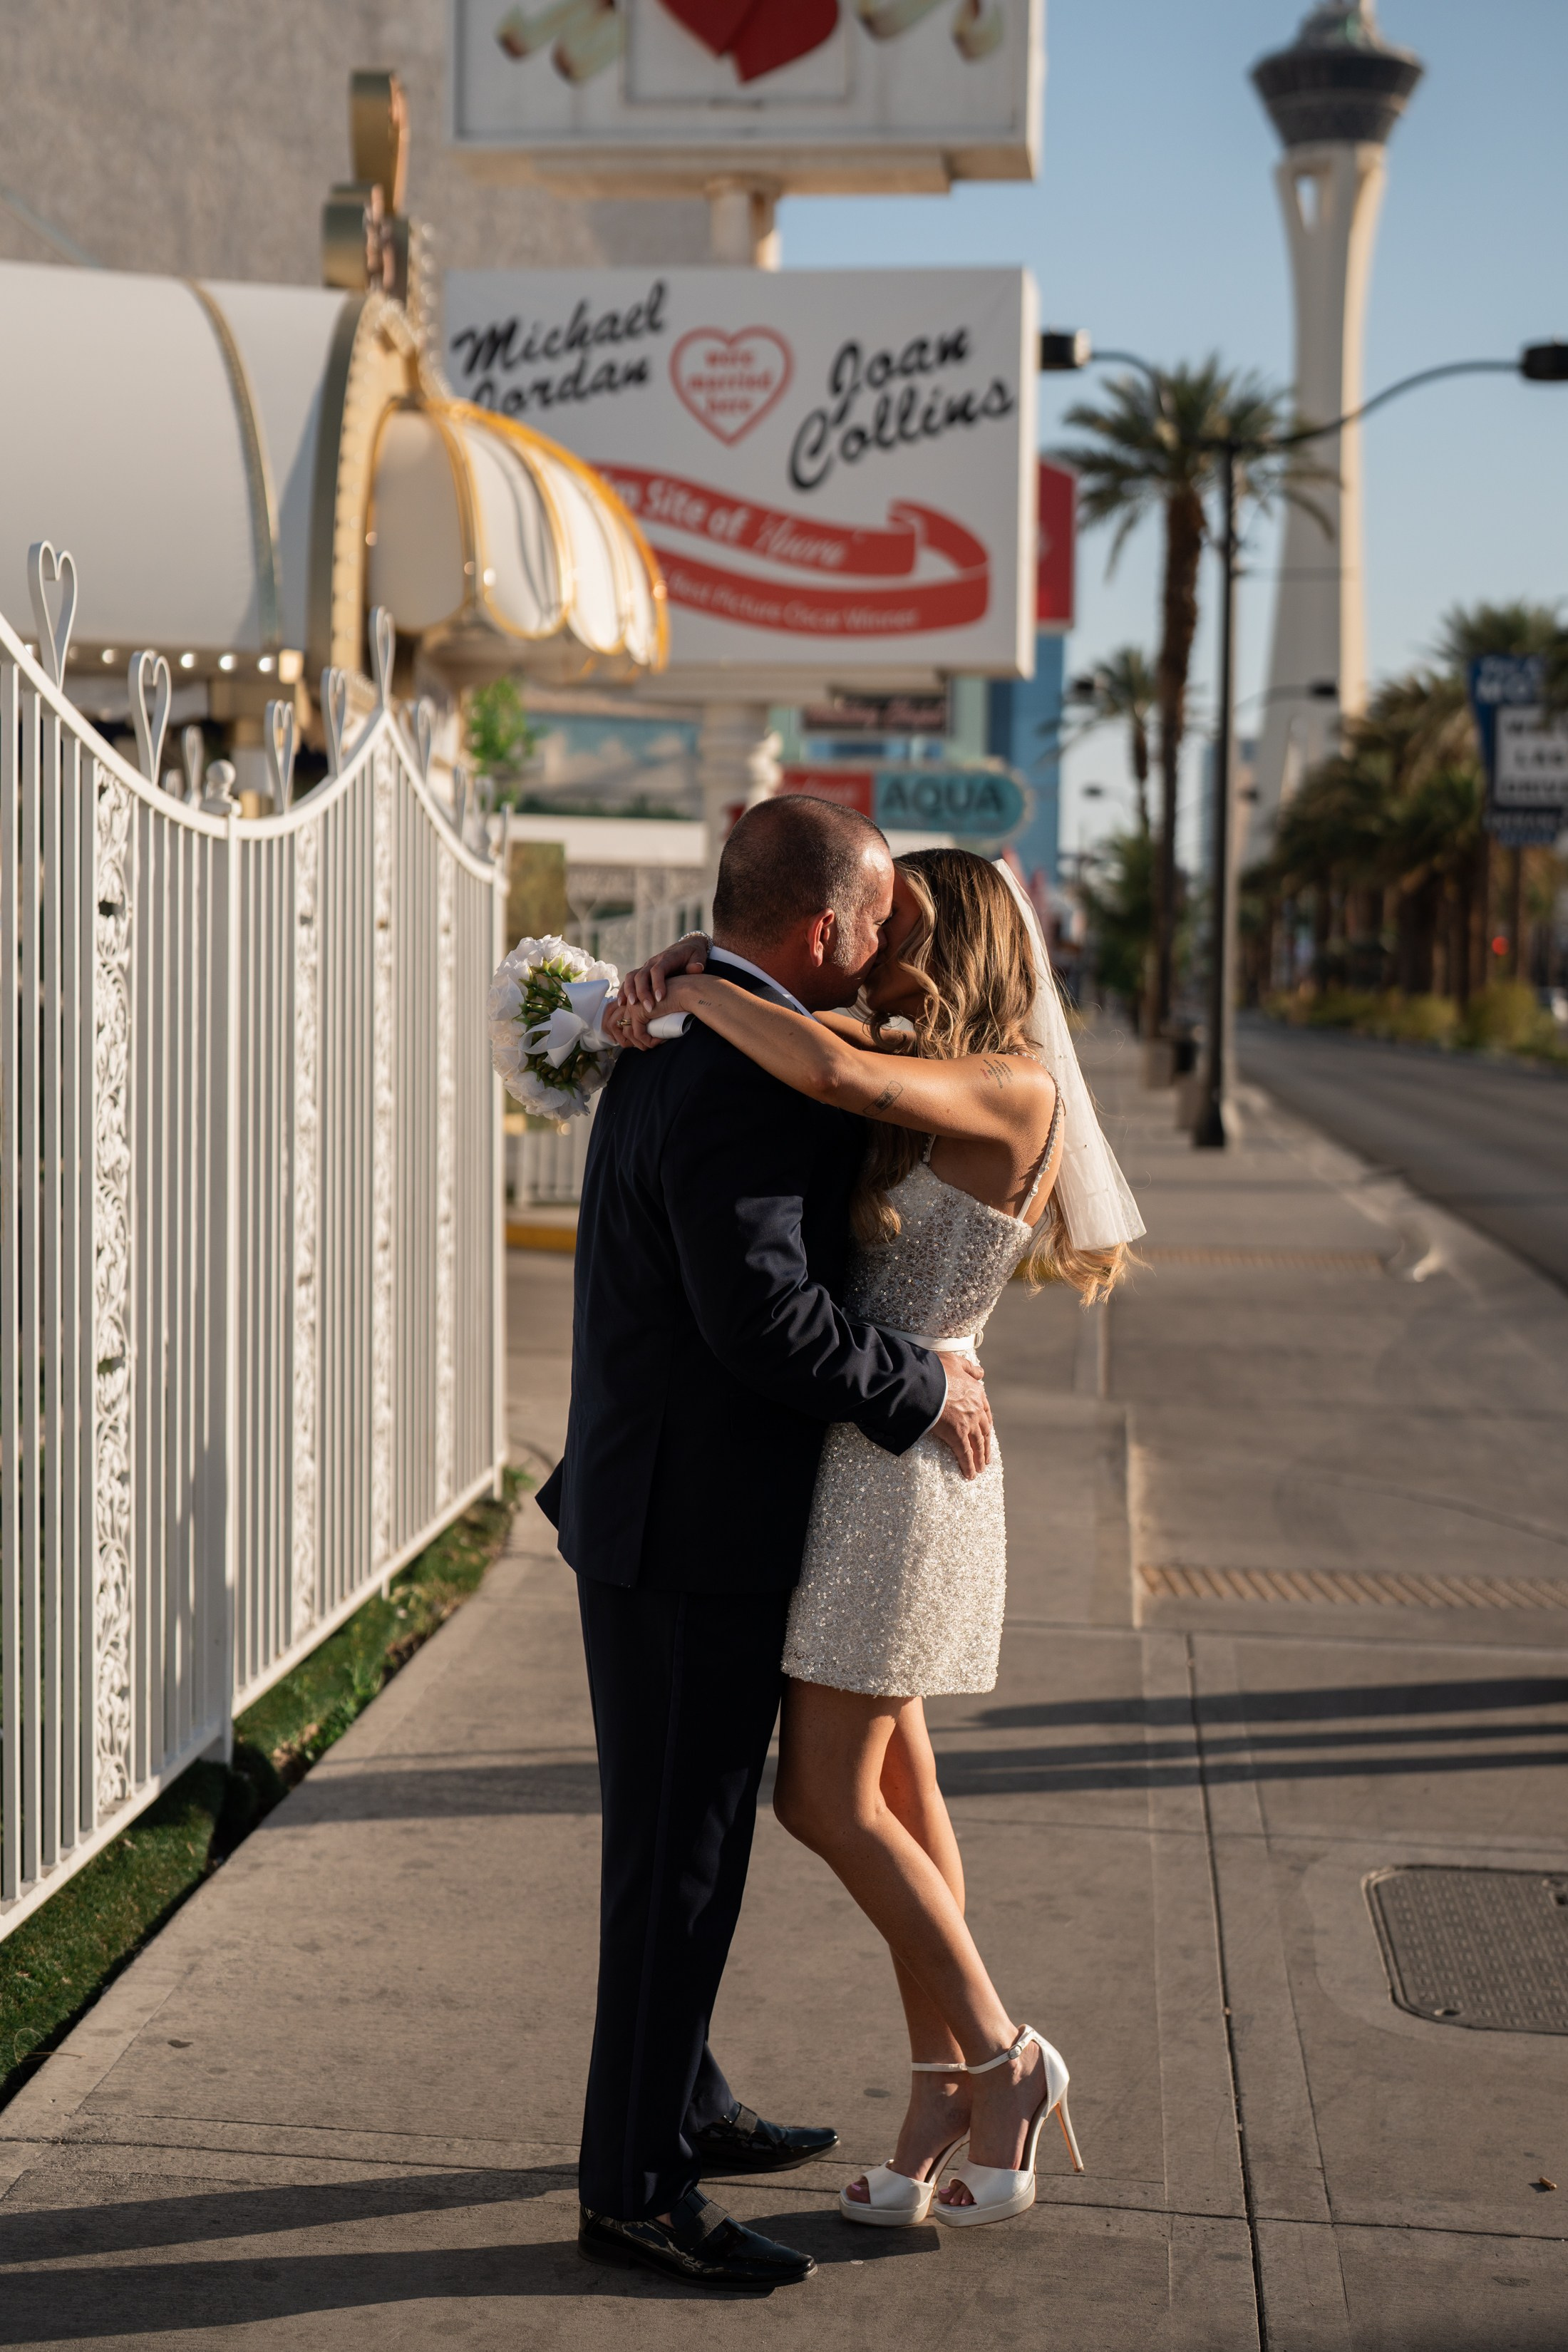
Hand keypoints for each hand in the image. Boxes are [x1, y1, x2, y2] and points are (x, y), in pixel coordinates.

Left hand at [605, 975, 696, 1051]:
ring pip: (629, 1033)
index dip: (634, 1037)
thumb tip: (646, 1033)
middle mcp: (630, 1001)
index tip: (649, 1042)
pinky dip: (648, 1041)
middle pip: (624, 1028)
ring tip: (655, 1045)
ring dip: (642, 1043)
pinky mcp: (638, 1012)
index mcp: (633, 999)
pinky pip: (638, 1033)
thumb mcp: (659, 1008)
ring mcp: (632, 1005)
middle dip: (635, 1042)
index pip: (625, 1022)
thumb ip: (650, 1016)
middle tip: (650, 1047)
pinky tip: (660, 1040)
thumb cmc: (676, 999)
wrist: (684, 991)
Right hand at [619, 932, 709, 1013]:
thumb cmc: (692, 955)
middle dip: (643, 992)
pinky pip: (628, 981)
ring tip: (631, 1006)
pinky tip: (621, 1004)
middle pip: (642, 975)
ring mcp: (645, 967)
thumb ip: (697, 962)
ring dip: (629, 991)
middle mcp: (652, 962)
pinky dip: (623, 991)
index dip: (657, 983)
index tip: (660, 998)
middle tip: (648, 1008)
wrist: (685, 948)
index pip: (658, 970)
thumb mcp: (698, 956)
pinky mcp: (642, 973)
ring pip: (631, 977)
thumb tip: (696, 968)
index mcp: (666, 958)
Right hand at [928, 1354, 992, 1480]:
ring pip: (978, 1445)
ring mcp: (968, 1423)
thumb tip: (982, 1373)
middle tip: (986, 1458)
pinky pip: (965, 1454)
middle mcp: (976, 1409)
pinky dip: (968, 1466)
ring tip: (980, 1470)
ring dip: (980, 1459)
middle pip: (984, 1432)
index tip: (986, 1434)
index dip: (986, 1425)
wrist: (923, 1380)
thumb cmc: (935, 1369)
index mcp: (976, 1392)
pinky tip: (970, 1476)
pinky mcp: (957, 1435)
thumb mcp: (954, 1361)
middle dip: (985, 1446)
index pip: (985, 1412)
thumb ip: (969, 1368)